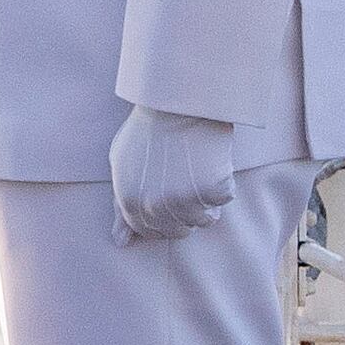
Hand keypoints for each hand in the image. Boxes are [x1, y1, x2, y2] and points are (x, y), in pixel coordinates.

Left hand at [107, 104, 238, 245]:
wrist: (177, 102)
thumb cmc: (147, 130)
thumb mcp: (122, 166)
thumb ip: (120, 207)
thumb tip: (121, 242)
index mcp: (130, 203)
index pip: (151, 232)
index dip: (163, 219)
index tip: (169, 200)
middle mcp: (156, 206)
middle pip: (179, 231)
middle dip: (184, 212)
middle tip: (186, 182)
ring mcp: (185, 200)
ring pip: (205, 219)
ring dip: (205, 200)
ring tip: (198, 169)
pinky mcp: (213, 189)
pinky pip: (224, 199)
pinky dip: (222, 183)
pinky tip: (211, 161)